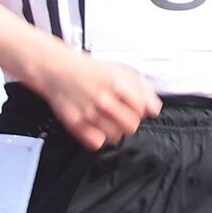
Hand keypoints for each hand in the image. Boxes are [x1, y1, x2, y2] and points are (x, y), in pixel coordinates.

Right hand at [33, 47, 158, 149]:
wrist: (57, 69)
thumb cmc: (90, 72)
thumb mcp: (122, 72)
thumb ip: (143, 90)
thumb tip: (154, 110)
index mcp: (118, 84)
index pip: (143, 110)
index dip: (140, 109)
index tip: (132, 106)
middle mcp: (104, 99)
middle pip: (131, 126)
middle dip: (128, 121)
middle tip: (120, 114)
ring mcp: (89, 113)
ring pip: (115, 137)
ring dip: (114, 130)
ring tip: (106, 120)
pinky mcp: (75, 124)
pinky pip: (96, 143)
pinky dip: (98, 138)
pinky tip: (96, 127)